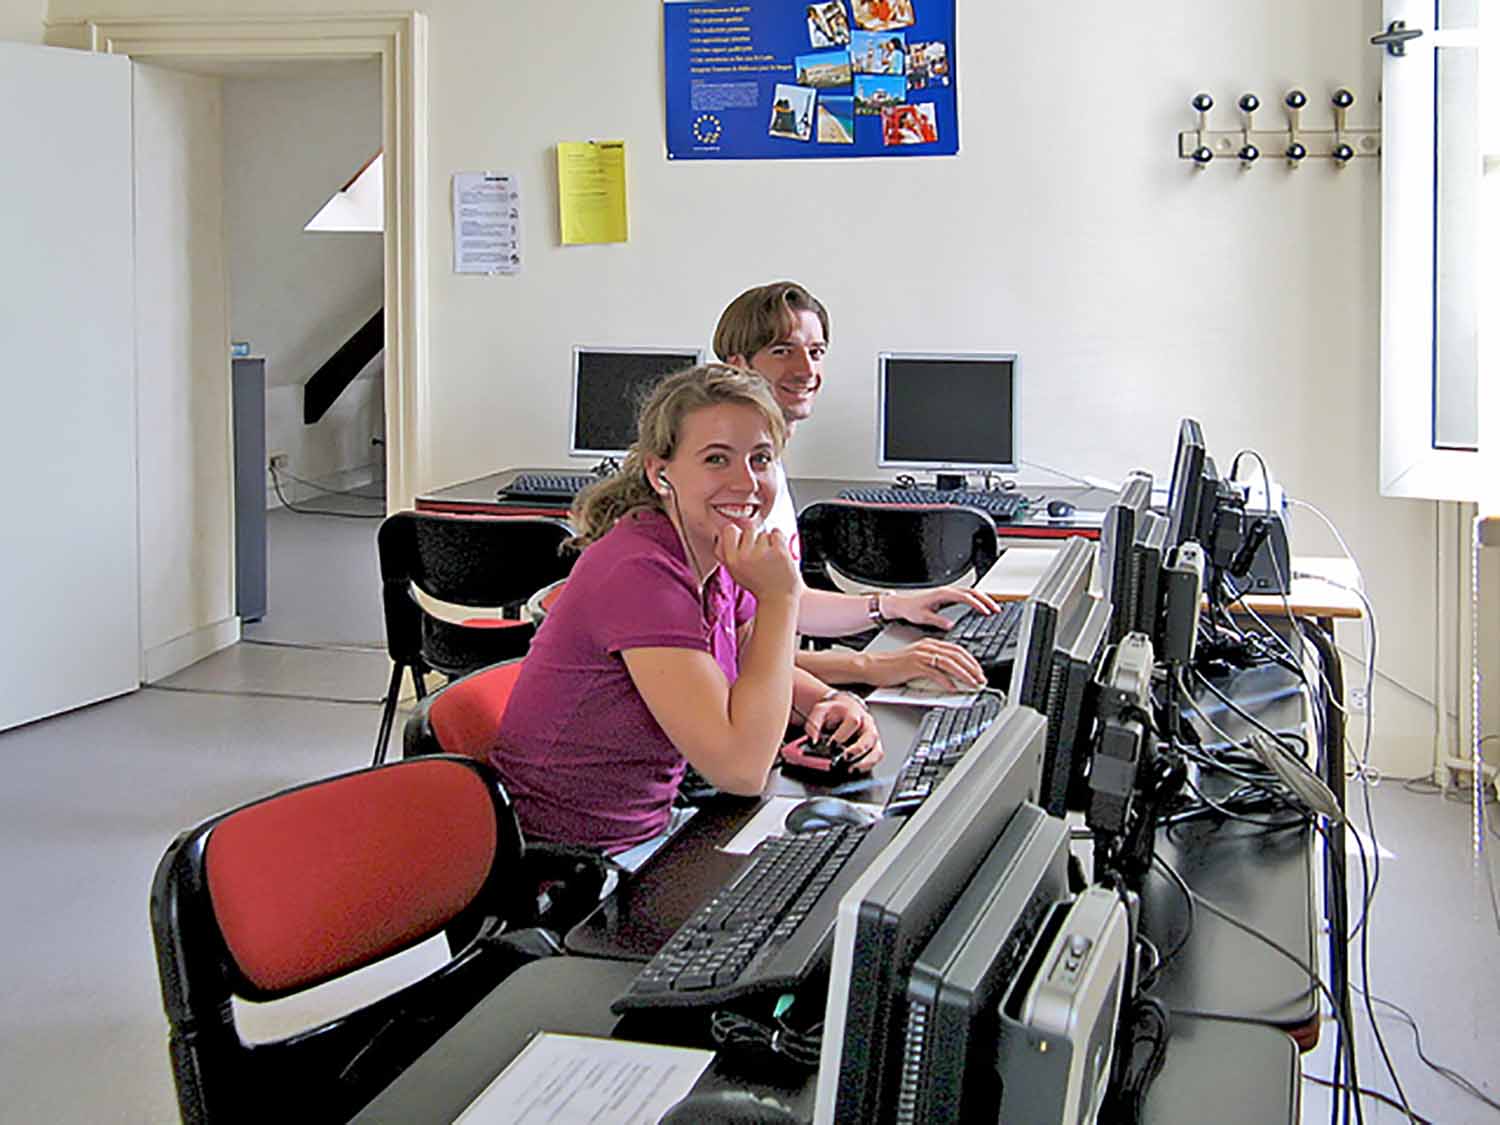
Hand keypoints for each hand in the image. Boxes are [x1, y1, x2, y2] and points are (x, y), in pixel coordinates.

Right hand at [716, 525, 802, 601]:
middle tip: (760, 553)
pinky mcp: (779, 552)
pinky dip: (780, 540)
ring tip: (770, 558)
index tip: (744, 539)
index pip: (729, 530)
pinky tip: (779, 553)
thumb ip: (724, 554)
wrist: (779, 598)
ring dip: (769, 542)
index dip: (738, 532)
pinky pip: (777, 533)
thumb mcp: (734, 572)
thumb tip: (719, 535)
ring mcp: (762, 553)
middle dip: (755, 537)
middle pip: (749, 528)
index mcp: (732, 560)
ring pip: (764, 533)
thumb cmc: (757, 584)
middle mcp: (744, 556)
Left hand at [803, 693, 882, 772]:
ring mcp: (873, 735)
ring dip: (863, 762)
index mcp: (854, 712)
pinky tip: (854, 769)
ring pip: (876, 750)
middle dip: (855, 750)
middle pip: (869, 737)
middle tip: (843, 758)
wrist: (845, 708)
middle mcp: (867, 723)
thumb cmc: (833, 712)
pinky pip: (877, 757)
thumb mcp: (821, 711)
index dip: (842, 735)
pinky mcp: (875, 746)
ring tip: (849, 768)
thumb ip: (814, 725)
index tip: (831, 745)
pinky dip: (867, 766)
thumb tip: (813, 741)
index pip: (853, 722)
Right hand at [866, 638, 985, 690]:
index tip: (978, 672)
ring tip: (972, 684)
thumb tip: (951, 679)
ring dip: (964, 674)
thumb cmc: (892, 666)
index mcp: (929, 644)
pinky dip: (946, 681)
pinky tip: (952, 688)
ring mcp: (921, 655)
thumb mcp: (917, 662)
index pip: (957, 650)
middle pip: (957, 655)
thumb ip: (934, 666)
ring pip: (949, 663)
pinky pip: (935, 673)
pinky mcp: (914, 665)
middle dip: (972, 668)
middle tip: (981, 679)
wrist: (872, 666)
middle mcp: (927, 647)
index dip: (971, 661)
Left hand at [881, 586, 1001, 628]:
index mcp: (942, 594)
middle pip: (972, 592)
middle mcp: (947, 591)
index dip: (977, 604)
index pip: (965, 597)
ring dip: (983, 599)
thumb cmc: (910, 609)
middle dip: (986, 600)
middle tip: (997, 609)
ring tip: (994, 608)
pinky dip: (977, 599)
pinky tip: (982, 606)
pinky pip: (966, 595)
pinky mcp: (948, 596)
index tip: (986, 611)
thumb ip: (938, 620)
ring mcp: (948, 592)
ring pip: (971, 592)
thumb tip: (951, 624)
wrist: (901, 604)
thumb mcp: (923, 617)